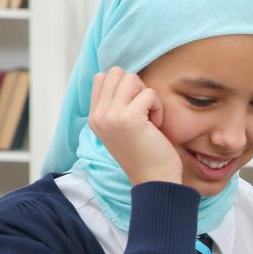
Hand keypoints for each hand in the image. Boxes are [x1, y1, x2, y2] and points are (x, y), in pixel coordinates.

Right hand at [87, 66, 181, 185]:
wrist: (154, 180)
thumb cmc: (145, 154)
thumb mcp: (121, 128)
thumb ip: (116, 105)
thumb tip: (125, 78)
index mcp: (94, 117)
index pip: (102, 78)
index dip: (124, 86)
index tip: (134, 108)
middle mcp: (98, 115)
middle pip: (116, 73)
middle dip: (136, 86)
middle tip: (143, 111)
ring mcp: (111, 116)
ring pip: (131, 78)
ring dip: (147, 95)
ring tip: (149, 118)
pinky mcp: (129, 118)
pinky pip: (149, 93)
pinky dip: (158, 107)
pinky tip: (155, 126)